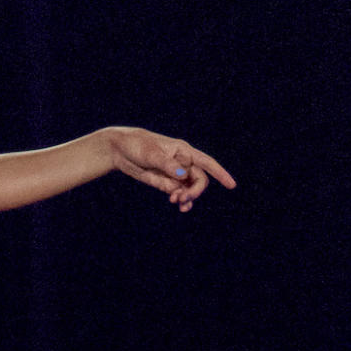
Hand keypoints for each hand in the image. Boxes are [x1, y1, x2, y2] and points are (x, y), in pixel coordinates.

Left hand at [106, 126, 236, 211]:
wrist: (119, 150)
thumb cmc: (137, 145)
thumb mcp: (151, 154)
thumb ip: (168, 165)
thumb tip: (183, 175)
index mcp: (183, 151)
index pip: (206, 162)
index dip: (220, 173)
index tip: (231, 185)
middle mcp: (182, 163)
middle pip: (199, 180)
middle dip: (194, 190)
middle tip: (182, 198)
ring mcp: (174, 174)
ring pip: (189, 188)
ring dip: (187, 197)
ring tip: (176, 202)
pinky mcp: (165, 182)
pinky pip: (179, 193)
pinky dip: (181, 200)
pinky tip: (180, 206)